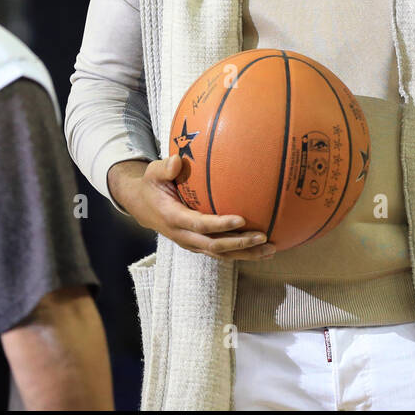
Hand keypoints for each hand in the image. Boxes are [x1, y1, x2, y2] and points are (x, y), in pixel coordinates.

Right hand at [108, 156, 276, 260]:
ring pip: (221, 254)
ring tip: (271, 249)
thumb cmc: (153, 185)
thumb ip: (164, 168)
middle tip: (263, 237)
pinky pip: (222, 252)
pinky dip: (242, 253)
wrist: (143, 206)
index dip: (220, 225)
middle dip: (240, 244)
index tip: (241, 219)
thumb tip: (177, 160)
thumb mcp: (153, 173)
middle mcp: (184, 236)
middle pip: (215, 246)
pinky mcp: (199, 244)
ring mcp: (192, 243)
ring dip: (246, 253)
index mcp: (174, 218)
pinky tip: (263, 249)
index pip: (200, 224)